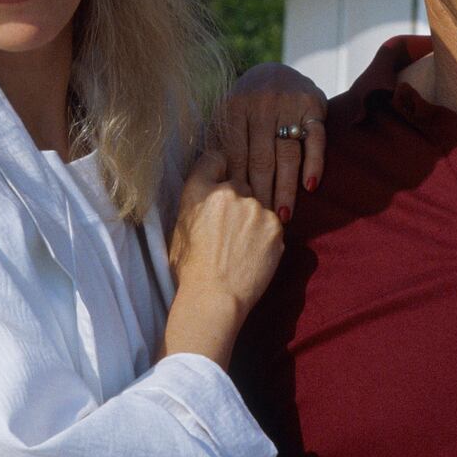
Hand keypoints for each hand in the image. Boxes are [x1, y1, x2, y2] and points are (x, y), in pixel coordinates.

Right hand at [164, 150, 284, 368]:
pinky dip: (266, 235)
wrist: (215, 298)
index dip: (218, 169)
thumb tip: (203, 196)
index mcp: (199, 190)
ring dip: (252, 218)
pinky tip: (253, 254)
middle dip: (236, 199)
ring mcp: (256, 207)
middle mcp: (229, 191)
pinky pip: (272, 223)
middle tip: (230, 227)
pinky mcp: (276, 225)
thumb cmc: (191, 270)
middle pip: (239, 183)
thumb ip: (194, 205)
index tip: (220, 178)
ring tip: (241, 246)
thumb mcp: (180, 230)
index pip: (214, 158)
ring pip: (258, 204)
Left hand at [215, 63, 326, 221]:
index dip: (237, 186)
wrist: (274, 71)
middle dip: (261, 194)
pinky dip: (314, 163)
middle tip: (261, 222)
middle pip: (261, 159)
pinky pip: (315, 139)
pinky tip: (310, 186)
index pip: (236, 155)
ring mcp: (288, 104)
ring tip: (284, 215)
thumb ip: (217, 142)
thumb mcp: (226, 116)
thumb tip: (201, 180)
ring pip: (288, 153)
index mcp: (234, 109)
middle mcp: (261, 105)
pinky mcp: (313, 106)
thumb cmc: (245, 106)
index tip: (238, 213)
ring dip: (286, 187)